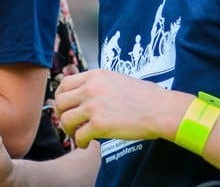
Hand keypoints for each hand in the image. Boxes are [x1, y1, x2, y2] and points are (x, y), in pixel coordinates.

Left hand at [54, 69, 189, 147]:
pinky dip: (79, 142)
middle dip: (61, 115)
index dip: (61, 97)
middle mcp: (91, 88)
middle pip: (60, 102)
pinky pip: (78, 136)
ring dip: (68, 130)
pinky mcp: (100, 125)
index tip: (65, 107)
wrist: (159, 109)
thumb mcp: (115, 79)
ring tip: (77, 135)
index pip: (64, 83)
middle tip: (69, 123)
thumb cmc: (143, 96)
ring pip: (65, 120)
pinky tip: (87, 144)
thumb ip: (97, 84)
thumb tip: (82, 95)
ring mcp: (94, 106)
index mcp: (94, 75)